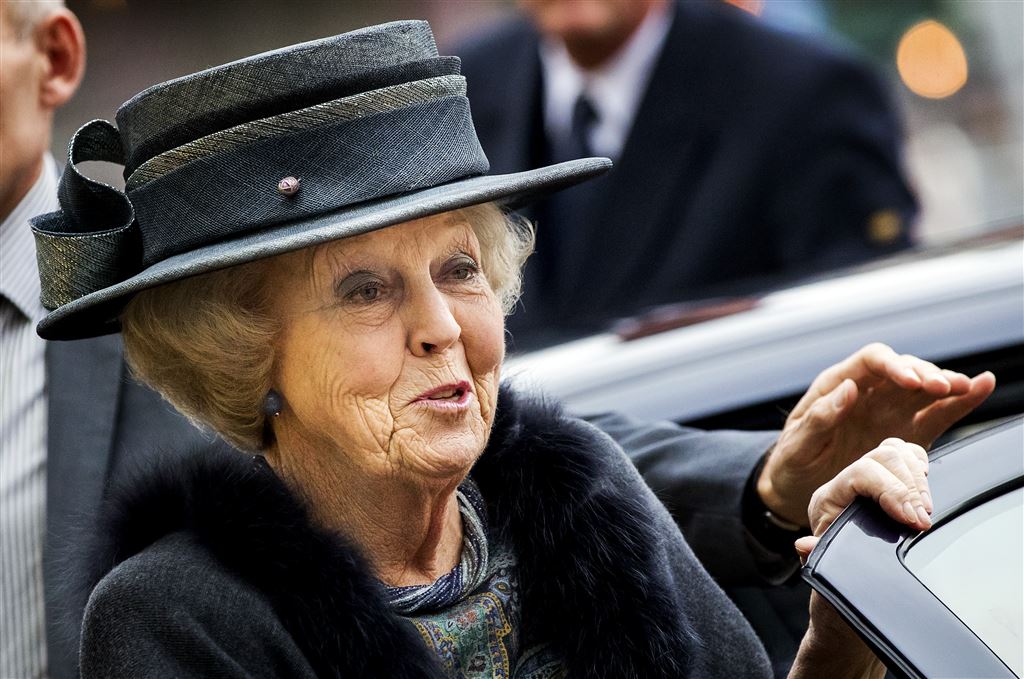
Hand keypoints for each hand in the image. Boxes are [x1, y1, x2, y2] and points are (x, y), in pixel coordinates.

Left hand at [758, 343, 993, 525]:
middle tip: (943, 387)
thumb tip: (848, 389)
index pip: (870, 362)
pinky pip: (934, 414)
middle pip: (903, 369)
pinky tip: (979, 388)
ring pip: (922, 388)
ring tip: (966, 387)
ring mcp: (888, 411)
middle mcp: (867, 392)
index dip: (893, 366)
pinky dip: (957, 403)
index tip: (910, 381)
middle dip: (924, 374)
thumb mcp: (796, 444)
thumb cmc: (791, 463)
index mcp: (836, 386)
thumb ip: (820, 418)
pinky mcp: (905, 433)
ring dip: (945, 385)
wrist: (795, 488)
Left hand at [788, 439, 930, 678]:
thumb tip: (804, 546)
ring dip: (917, 478)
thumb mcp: (825, 576)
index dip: (892, 490)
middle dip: (910, 485)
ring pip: (894, 451)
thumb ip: (817, 560)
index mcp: (826, 502)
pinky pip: (906, 458)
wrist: (845, 604)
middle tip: (923, 520)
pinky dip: (920, 468)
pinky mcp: (887, 486)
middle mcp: (845, 486)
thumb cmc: (837, 587)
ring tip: (924, 511)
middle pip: (883, 455)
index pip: (861, 472)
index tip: (914, 520)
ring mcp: (867, 483)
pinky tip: (924, 494)